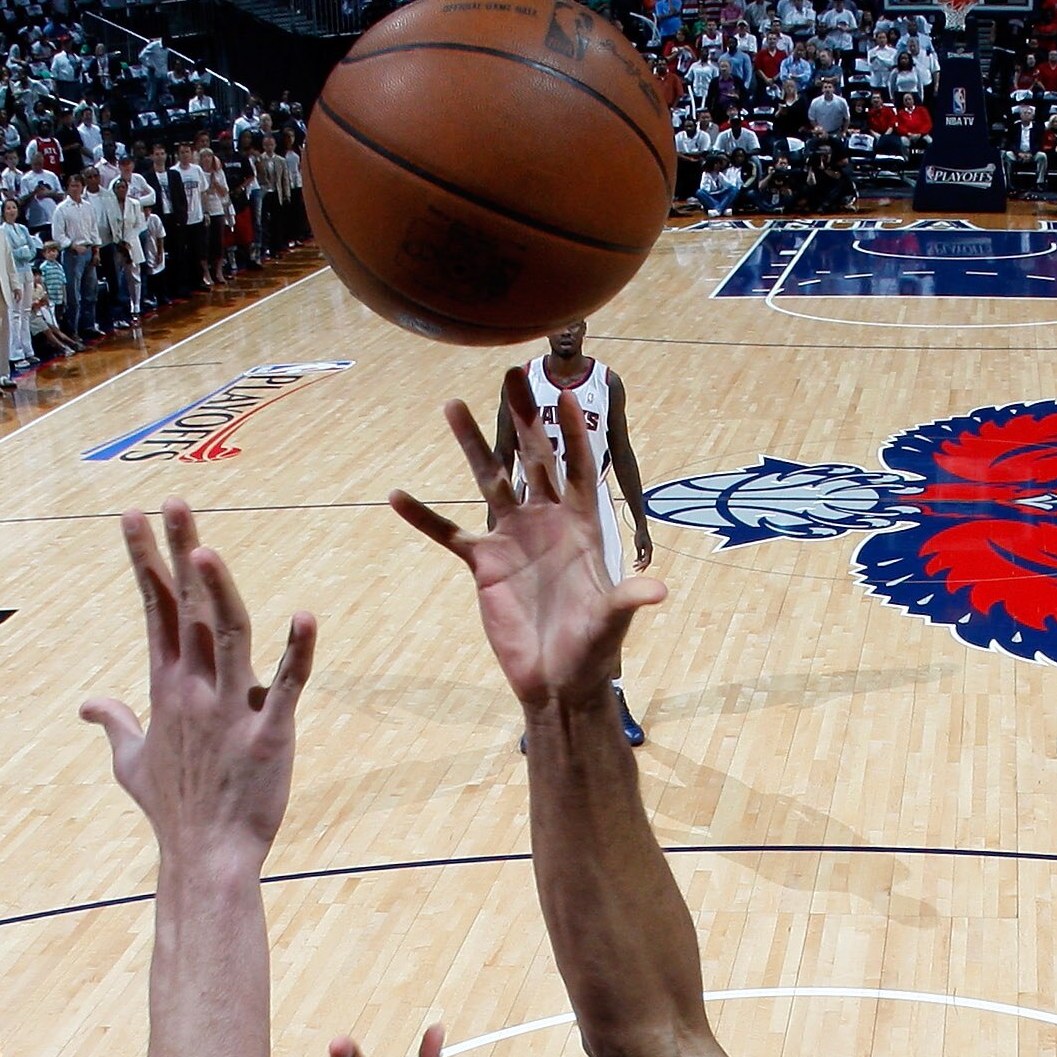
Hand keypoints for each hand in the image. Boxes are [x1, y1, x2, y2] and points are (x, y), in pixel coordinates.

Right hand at [81, 501, 314, 863]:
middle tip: (174, 501)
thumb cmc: (173, 813)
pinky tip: (305, 616)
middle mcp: (194, 690)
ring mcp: (230, 711)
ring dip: (217, 592)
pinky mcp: (269, 736)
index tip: (132, 516)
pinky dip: (298, 652)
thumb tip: (87, 703)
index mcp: (166, 688)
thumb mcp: (131, 763)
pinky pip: (287, 687)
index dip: (143, 561)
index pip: (153, 610)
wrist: (205, 860)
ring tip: (205, 550)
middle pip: (186, 608)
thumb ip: (113, 723)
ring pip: (228, 636)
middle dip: (177, 552)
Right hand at [391, 369, 665, 712]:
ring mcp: (513, 539)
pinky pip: (449, 535)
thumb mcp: (613, 621)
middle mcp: (547, 522)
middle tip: (510, 374)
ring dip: (472, 446)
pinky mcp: (484, 565)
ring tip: (452, 405)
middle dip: (523, 417)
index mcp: (582, 526)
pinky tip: (399, 495)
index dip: (573, 432)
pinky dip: (425, 518)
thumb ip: (628, 599)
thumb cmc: (594, 650)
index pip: (578, 468)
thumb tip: (657, 592)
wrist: (559, 682)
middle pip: (533, 458)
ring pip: (490, 481)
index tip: (564, 392)